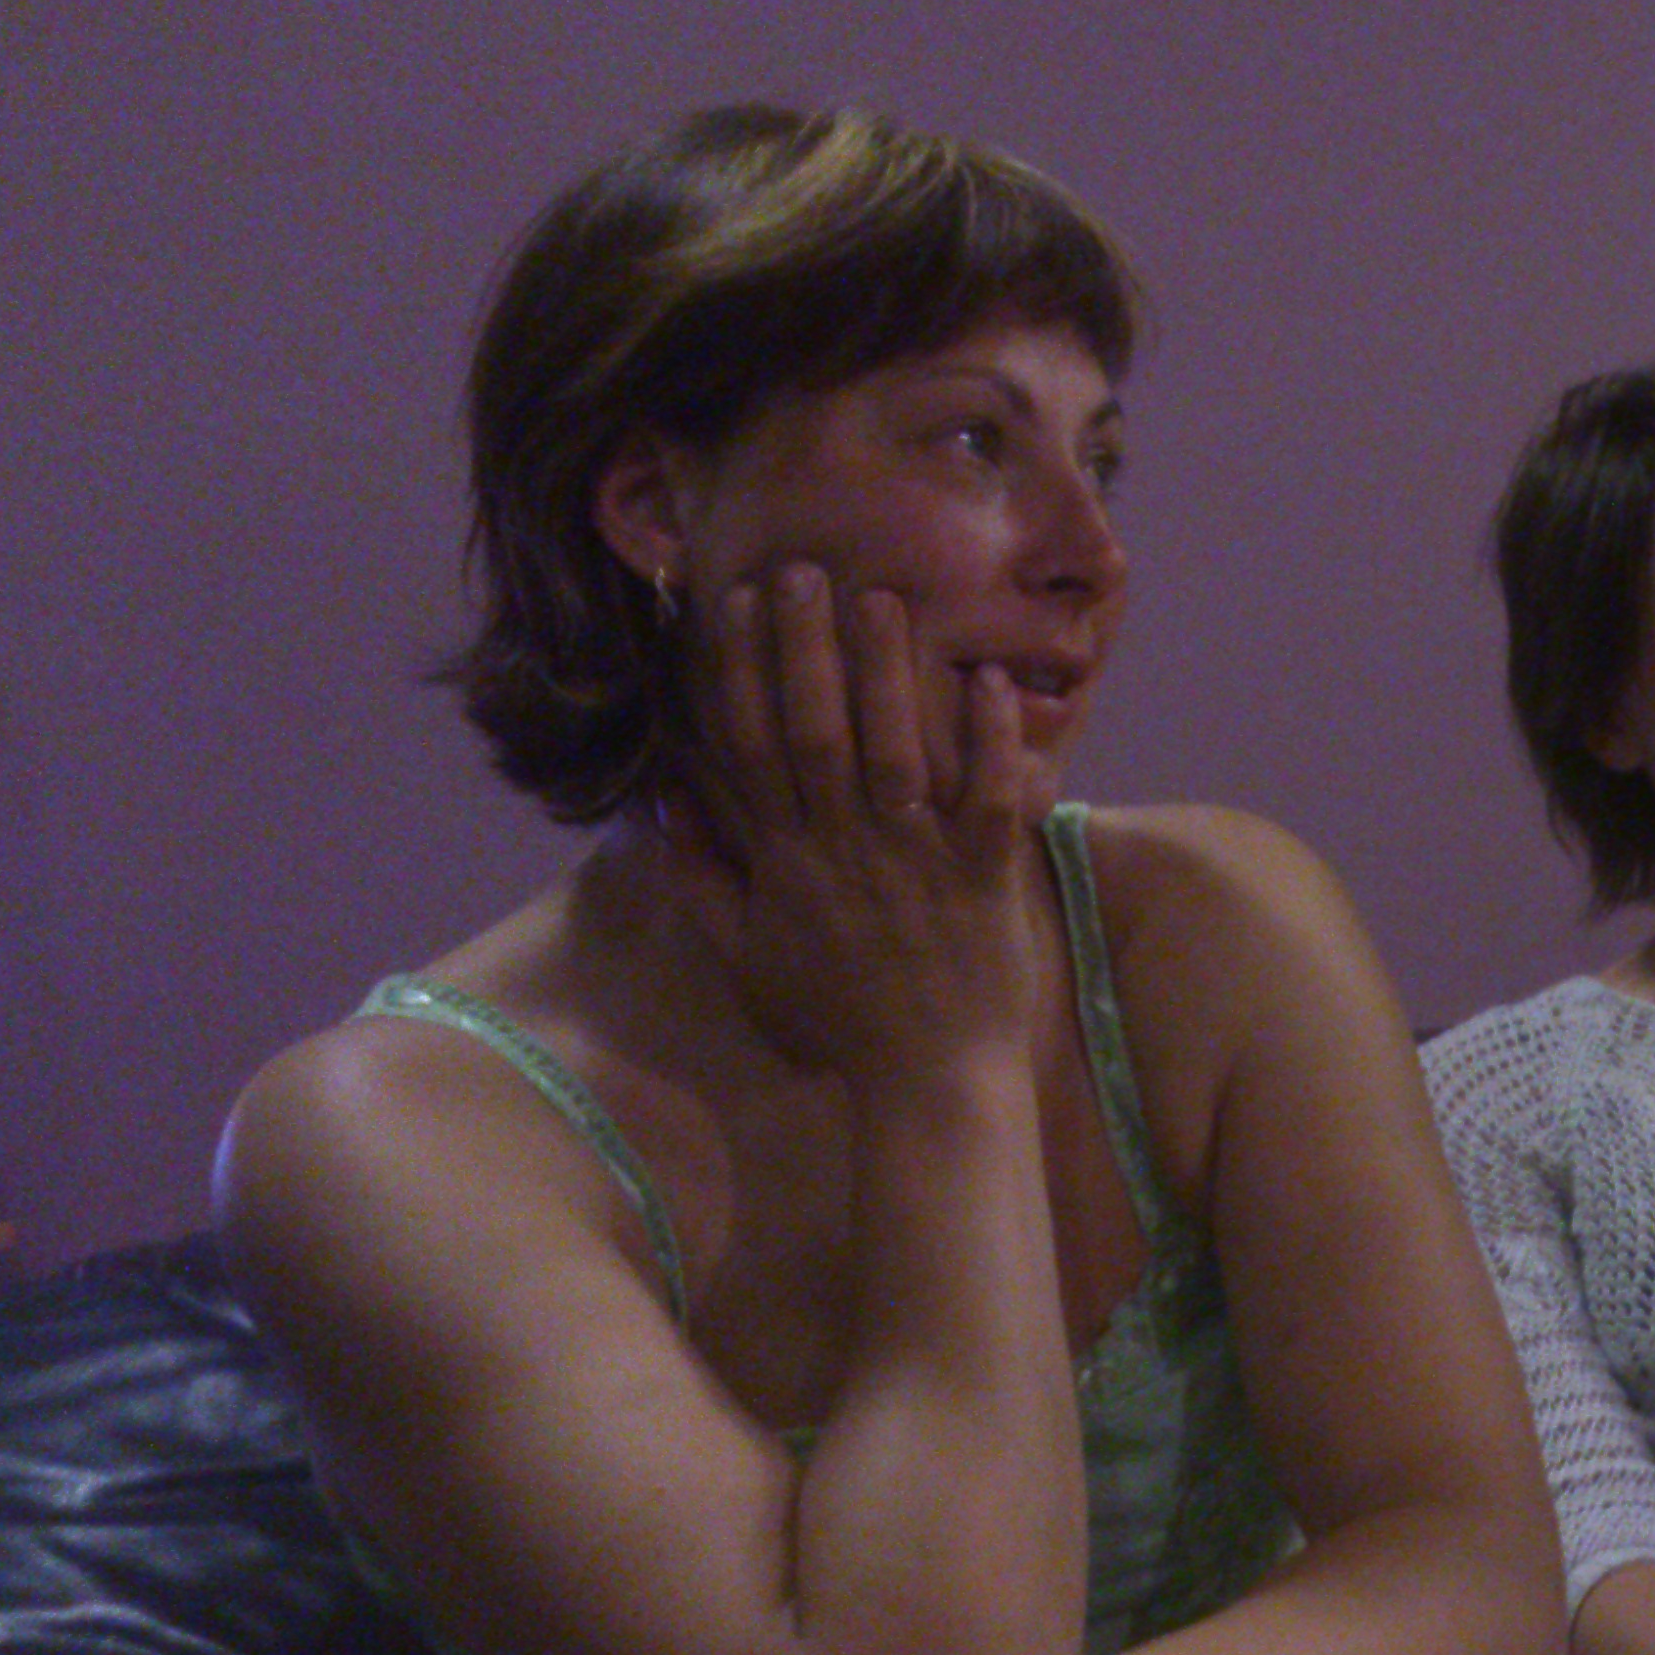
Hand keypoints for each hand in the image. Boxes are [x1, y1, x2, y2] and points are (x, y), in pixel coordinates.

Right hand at [664, 563, 1049, 1080]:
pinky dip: (992, 740)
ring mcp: (917, 861)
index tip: (736, 605)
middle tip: (805, 571)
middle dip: (806, 648)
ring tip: (882, 599)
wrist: (927, 1083)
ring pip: (894, 751)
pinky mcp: (986, 877)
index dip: (740, 672)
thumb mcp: (744, 957)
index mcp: (785, 862)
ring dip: (887, 673)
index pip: (750, 749)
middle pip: (815, 731)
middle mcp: (845, 849)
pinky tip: (989, 678)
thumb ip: (701, 878)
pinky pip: (991, 798)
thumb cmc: (837, 1019)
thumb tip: (663, 802)